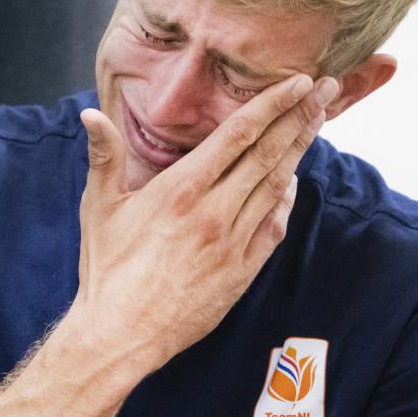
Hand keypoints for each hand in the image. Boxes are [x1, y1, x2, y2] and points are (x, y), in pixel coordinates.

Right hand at [71, 75, 337, 369]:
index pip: (237, 135)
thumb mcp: (98, 207)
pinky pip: (273, 226)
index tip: (297, 83)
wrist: (122, 334)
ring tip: (315, 123)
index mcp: (181, 190)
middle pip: (268, 154)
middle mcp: (214, 212)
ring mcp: (232, 243)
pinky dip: (285, 200)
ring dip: (298, 152)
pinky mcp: (241, 271)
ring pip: (276, 187)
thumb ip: (104, 156)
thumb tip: (91, 113)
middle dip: (299, 118)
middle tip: (326, 89)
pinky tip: (290, 182)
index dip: (271, 105)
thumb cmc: (106, 270)